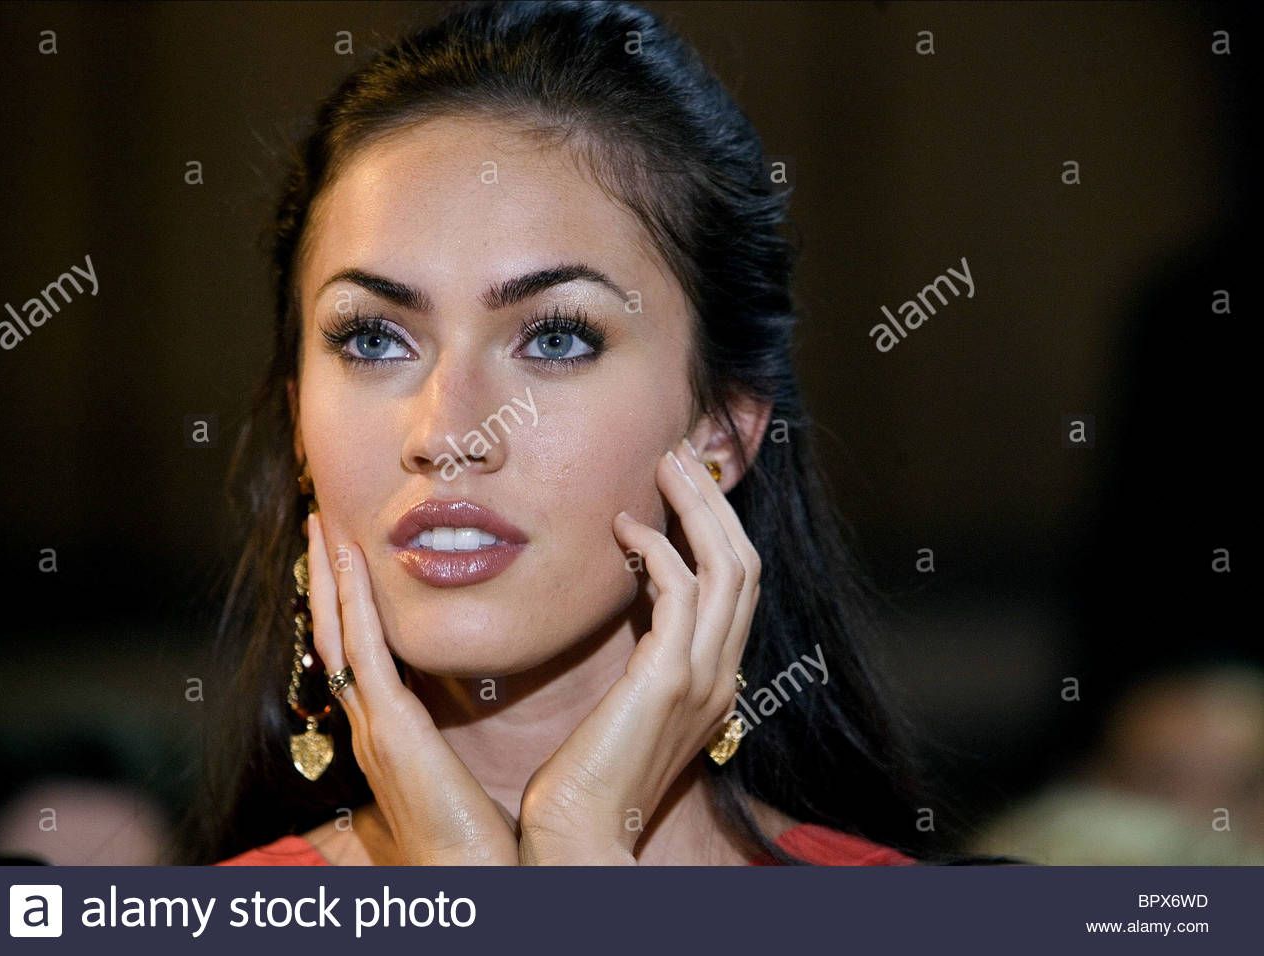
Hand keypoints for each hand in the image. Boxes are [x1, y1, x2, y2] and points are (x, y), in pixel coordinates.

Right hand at [307, 510, 519, 864]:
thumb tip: (471, 707)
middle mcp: (368, 725)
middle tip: (321, 526)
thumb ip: (449, 738)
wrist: (473, 881)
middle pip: (334, 634)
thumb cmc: (478, 840)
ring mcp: (373, 726)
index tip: (348, 558)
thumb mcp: (458, 771)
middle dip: (326, 579)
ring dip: (330, 577)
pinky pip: (364, 652)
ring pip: (339, 633)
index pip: (356, 652)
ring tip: (324, 527)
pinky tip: (350, 562)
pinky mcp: (390, 728)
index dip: (347, 604)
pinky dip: (353, 603)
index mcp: (386, 732)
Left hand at [517, 437, 760, 864]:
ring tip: (665, 465)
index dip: (717, 529)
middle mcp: (722, 676)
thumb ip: (641, 660)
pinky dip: (660, 548)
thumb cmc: (588, 778)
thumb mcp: (627, 708)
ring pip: (728, 568)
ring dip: (698, 508)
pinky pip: (681, 592)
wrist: (582, 836)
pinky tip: (624, 526)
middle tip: (679, 455)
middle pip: (745, 566)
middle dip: (715, 503)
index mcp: (715, 681)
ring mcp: (704, 679)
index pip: (736, 588)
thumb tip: (630, 608)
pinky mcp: (669, 680)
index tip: (683, 487)